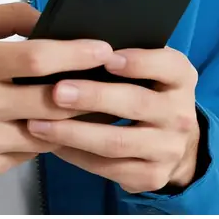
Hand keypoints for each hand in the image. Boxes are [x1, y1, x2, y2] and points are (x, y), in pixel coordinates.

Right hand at [0, 3, 123, 179]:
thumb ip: (9, 16)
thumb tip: (51, 20)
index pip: (35, 58)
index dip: (75, 54)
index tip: (102, 50)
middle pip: (48, 100)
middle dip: (86, 89)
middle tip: (108, 77)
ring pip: (45, 132)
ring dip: (73, 118)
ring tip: (91, 101)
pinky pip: (28, 152)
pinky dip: (46, 137)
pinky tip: (55, 123)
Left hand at [27, 47, 200, 193]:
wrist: (171, 139)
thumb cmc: (145, 88)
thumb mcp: (147, 65)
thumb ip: (120, 53)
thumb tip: (72, 41)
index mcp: (180, 77)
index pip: (166, 64)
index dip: (138, 61)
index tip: (106, 56)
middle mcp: (179, 114)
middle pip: (136, 102)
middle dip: (93, 96)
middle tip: (57, 91)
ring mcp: (167, 149)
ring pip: (117, 141)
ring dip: (74, 133)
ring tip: (39, 123)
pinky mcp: (151, 176)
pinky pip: (108, 168)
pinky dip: (76, 155)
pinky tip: (52, 143)